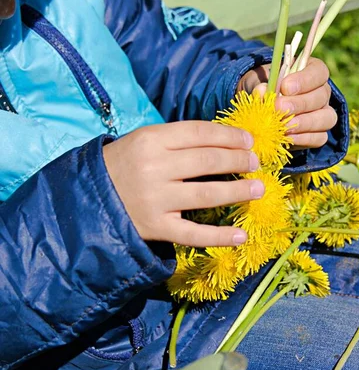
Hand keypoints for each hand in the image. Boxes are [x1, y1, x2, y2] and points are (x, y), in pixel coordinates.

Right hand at [103, 121, 264, 247]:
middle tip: (256, 163)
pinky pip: (193, 234)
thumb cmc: (126, 164)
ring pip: (206, 194)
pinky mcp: (156, 228)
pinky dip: (219, 236)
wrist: (88, 198)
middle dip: (239, 161)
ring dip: (238, 191)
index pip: (200, 133)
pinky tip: (241, 235)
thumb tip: (229, 141)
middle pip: (207, 161)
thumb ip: (181, 140)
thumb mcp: (146, 141)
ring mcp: (155, 199)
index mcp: (151, 140)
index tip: (249, 140)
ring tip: (259, 188)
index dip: (230, 136)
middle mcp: (153, 168)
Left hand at [237, 57, 337, 148]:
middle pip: (321, 96)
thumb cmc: (264, 89)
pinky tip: (289, 137)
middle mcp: (322, 92)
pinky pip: (320, 137)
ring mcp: (324, 114)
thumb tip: (262, 91)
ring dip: (305, 122)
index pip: (318, 72)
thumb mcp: (259, 82)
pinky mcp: (319, 134)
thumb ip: (261, 85)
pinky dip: (304, 138)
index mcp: (312, 72)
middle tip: (279, 107)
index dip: (304, 80)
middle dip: (300, 103)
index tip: (285, 87)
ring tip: (285, 126)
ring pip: (327, 118)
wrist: (262, 112)